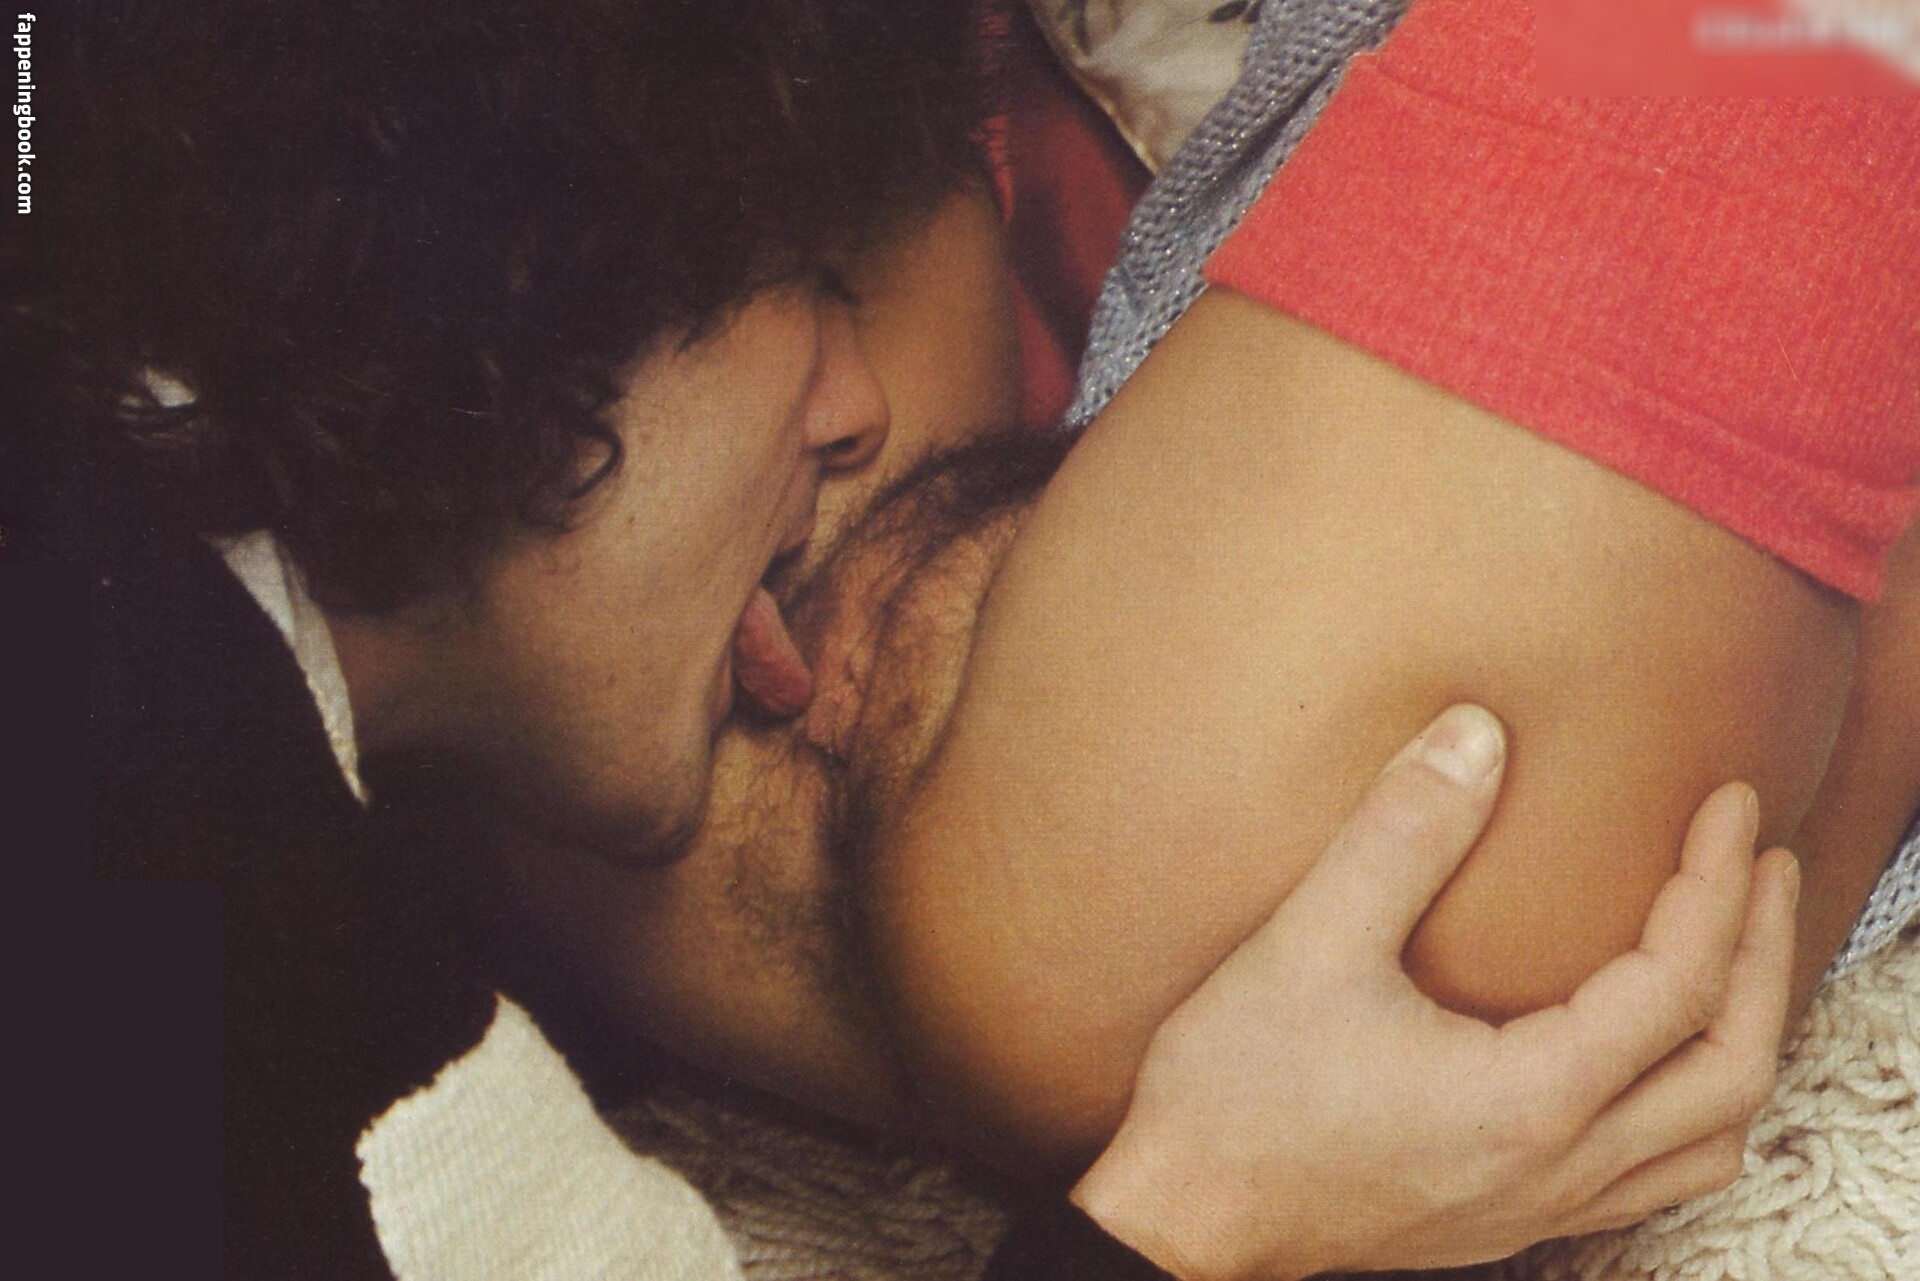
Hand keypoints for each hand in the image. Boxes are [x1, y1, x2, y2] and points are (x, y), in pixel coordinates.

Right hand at [1069, 704, 1797, 1280]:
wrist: (1186, 1220)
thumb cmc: (1236, 1094)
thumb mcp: (1307, 945)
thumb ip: (1398, 836)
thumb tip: (1476, 734)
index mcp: (1529, 1098)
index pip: (1675, 981)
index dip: (1714, 882)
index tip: (1727, 804)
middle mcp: (1558, 1165)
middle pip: (1728, 1067)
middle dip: (1763, 955)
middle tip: (1760, 865)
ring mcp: (1539, 1206)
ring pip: (1706, 1138)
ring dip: (1740, 1038)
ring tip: (1733, 954)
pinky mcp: (1508, 1219)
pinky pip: (1654, 1172)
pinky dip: (1689, 1103)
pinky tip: (1648, 1055)